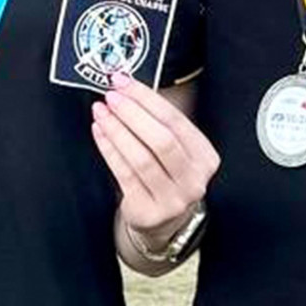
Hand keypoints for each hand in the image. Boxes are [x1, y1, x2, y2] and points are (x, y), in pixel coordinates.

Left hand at [90, 74, 217, 252]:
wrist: (165, 223)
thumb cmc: (167, 176)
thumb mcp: (176, 151)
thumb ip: (159, 123)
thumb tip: (126, 88)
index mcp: (205, 157)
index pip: (176, 121)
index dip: (147, 98)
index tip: (123, 82)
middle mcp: (194, 179)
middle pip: (162, 140)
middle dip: (133, 113)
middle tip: (111, 96)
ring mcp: (173, 199)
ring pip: (142, 158)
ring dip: (117, 130)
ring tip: (100, 112)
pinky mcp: (149, 212)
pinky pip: (125, 175)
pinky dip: (110, 150)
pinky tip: (100, 132)